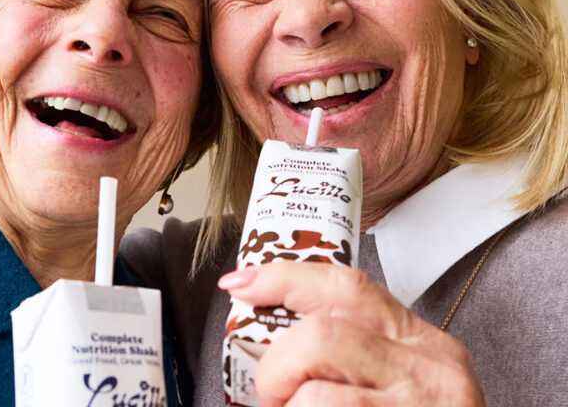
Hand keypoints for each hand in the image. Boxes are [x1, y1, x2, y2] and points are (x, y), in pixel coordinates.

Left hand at [219, 261, 484, 405]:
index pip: (347, 288)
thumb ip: (355, 353)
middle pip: (320, 336)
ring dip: (286, 406)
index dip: (284, 278)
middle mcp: (429, 371)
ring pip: (315, 394)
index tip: (240, 282)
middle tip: (273, 395)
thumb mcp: (402, 382)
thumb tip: (274, 337)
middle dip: (277, 366)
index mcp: (421, 343)